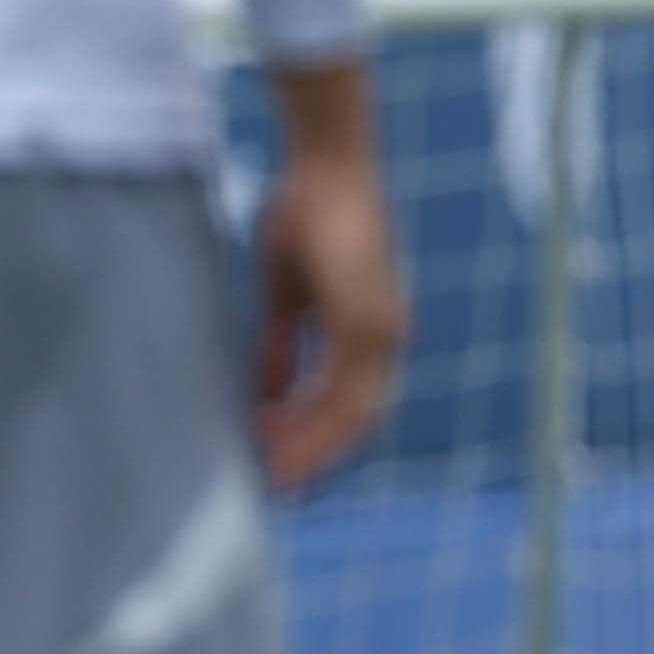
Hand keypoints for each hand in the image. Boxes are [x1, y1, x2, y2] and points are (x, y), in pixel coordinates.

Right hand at [252, 63, 406, 485]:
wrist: (326, 165)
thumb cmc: (306, 215)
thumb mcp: (287, 293)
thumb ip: (283, 342)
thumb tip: (270, 388)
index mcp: (369, 331)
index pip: (350, 403)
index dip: (315, 437)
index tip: (277, 463)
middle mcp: (384, 336)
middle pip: (355, 419)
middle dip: (312, 456)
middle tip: (273, 488)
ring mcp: (380, 329)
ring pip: (351, 413)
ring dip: (308, 447)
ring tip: (269, 475)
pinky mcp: (365, 319)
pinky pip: (342, 387)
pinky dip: (310, 419)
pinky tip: (276, 438)